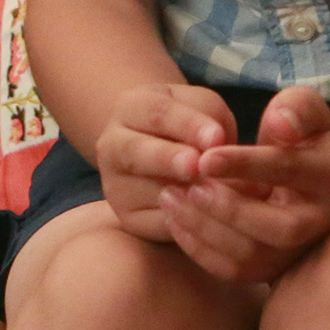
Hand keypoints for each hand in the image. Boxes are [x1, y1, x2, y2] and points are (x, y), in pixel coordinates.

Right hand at [93, 82, 239, 240]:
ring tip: (216, 194)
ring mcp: (114, 185)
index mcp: (131, 108)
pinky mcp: (127, 217)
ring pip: (146, 192)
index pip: (157, 113)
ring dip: (184, 195)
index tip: (217, 137)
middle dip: (169, 160)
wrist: (166, 152)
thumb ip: (210, 119)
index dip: (188, 126)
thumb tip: (216, 147)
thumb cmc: (192, 125)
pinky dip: (185, 221)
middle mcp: (112, 145)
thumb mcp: (202, 108)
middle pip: (136, 152)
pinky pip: (156, 222)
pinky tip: (208, 215)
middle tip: (197, 167)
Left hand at [166, 86, 329, 284]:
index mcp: (329, 177)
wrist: (297, 172)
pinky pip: (231, 271)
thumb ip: (297, 106)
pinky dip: (198, 248)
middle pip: (279, 230)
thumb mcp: (303, 108)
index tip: (205, 157)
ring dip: (205, 229)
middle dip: (229, 210)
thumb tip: (281, 125)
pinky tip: (174, 218)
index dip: (245, 164)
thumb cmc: (295, 132)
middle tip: (189, 186)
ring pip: (250, 256)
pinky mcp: (266, 268)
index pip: (287, 171)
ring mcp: (293, 251)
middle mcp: (318, 221)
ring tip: (171, 196)